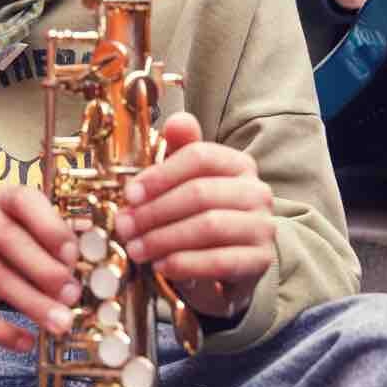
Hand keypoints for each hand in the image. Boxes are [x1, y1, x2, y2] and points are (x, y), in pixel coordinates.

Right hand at [0, 185, 80, 352]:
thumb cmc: (16, 246)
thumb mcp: (37, 238)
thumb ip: (60, 250)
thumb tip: (86, 271)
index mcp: (6, 198)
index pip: (25, 200)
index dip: (50, 226)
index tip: (73, 255)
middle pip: (8, 239)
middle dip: (43, 271)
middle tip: (72, 296)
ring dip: (28, 303)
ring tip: (59, 324)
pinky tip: (25, 342)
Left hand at [113, 111, 274, 319]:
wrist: (231, 261)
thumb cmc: (201, 215)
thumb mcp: (187, 181)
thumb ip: (180, 150)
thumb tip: (175, 120)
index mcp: (238, 164)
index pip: (199, 156)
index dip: (160, 175)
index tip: (129, 195)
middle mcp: (257, 192)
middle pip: (200, 193)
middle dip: (154, 211)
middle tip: (124, 226)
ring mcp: (262, 227)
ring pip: (209, 226)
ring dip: (164, 239)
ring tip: (136, 249)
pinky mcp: (261, 261)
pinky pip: (219, 261)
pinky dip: (185, 264)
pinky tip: (160, 266)